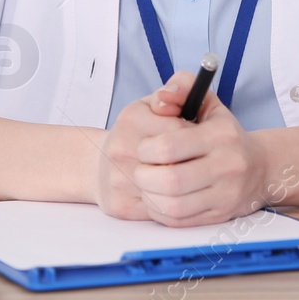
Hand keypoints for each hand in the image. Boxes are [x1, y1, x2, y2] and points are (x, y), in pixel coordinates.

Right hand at [94, 80, 188, 220]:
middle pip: (175, 164)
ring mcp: (118, 179)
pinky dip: (176, 204)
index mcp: (132, 118)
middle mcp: (120, 148)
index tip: (198, 141)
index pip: (179, 132)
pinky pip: (162, 211)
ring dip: (187, 189)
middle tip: (196, 162)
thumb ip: (179, 88)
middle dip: (193, 166)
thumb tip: (173, 96)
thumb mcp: (156, 104)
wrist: (100, 167)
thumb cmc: (139, 134)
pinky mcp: (121, 206)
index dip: (196, 139)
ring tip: (187, 178)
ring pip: (171, 193)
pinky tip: (176, 195)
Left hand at [133, 70, 269, 225]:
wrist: (259, 167)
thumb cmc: (224, 133)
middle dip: (144, 176)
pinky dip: (160, 211)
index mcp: (221, 135)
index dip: (146, 149)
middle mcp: (227, 165)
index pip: (169, 146)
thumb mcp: (207, 102)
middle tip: (140, 169)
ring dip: (150, 196)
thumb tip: (161, 97)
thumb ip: (181, 87)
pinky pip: (179, 220)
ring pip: (173, 205)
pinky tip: (158, 198)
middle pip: (170, 180)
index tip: (143, 148)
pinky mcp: (220, 216)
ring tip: (147, 184)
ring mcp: (225, 194)